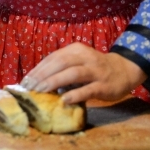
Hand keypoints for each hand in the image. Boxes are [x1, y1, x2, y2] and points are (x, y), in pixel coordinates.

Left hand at [19, 42, 146, 103]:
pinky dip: (75, 94)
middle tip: (29, 87)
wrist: (124, 70)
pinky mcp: (104, 85)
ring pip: (72, 74)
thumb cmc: (95, 67)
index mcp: (76, 50)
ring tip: (40, 91)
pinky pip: (88, 89)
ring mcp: (95, 71)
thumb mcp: (78, 61)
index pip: (52, 58)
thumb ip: (62, 67)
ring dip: (54, 82)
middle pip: (59, 63)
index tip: (25, 80)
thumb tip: (38, 80)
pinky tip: (64, 100)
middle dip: (42, 75)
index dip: (37, 69)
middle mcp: (85, 57)